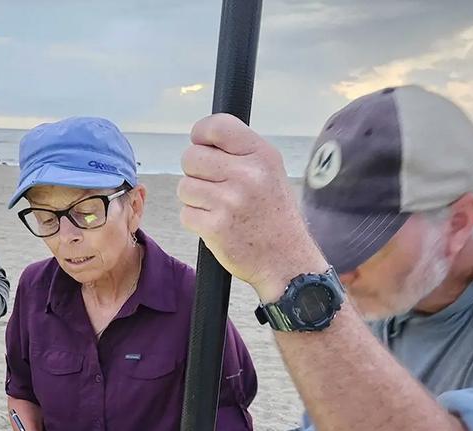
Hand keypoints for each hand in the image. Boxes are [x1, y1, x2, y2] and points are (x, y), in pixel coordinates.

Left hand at [178, 113, 326, 299]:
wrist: (287, 262)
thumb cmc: (274, 217)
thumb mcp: (270, 173)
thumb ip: (240, 153)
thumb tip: (200, 141)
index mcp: (261, 155)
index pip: (216, 126)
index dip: (201, 135)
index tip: (202, 146)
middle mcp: (247, 174)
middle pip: (191, 157)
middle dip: (195, 172)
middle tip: (213, 187)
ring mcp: (230, 201)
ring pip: (185, 187)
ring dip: (195, 199)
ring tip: (218, 208)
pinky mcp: (216, 227)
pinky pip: (186, 213)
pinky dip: (196, 221)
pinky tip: (217, 226)